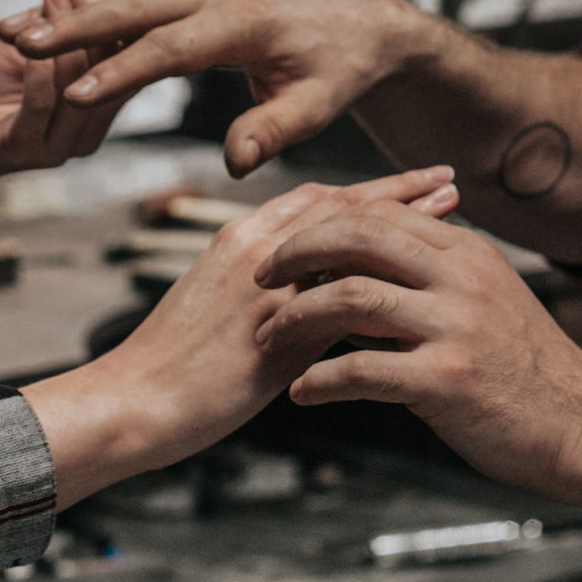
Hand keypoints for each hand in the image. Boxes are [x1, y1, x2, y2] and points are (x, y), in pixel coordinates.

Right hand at [0, 0, 430, 177]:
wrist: (359, 22)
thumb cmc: (338, 70)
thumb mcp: (319, 106)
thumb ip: (275, 130)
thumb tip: (235, 162)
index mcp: (241, 22)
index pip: (170, 50)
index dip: (122, 71)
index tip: (75, 93)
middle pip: (131, 9)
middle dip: (72, 29)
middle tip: (17, 43)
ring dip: (64, 5)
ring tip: (7, 23)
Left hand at [0, 0, 132, 218]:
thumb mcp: (28, 46)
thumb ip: (58, 27)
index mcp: (95, 107)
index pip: (120, 58)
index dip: (110, 14)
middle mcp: (85, 130)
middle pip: (107, 70)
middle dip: (93, 17)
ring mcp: (58, 145)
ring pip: (77, 84)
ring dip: (65, 34)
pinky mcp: (25, 150)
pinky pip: (41, 103)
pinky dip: (38, 66)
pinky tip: (31, 37)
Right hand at [21, 167, 460, 508]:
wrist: (131, 400)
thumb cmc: (169, 365)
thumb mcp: (218, 308)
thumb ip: (265, 289)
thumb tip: (314, 292)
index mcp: (238, 241)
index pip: (316, 200)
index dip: (369, 190)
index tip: (411, 182)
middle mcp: (253, 251)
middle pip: (341, 207)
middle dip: (398, 193)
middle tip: (448, 181)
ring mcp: (264, 290)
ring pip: (348, 244)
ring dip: (404, 229)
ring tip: (451, 217)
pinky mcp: (272, 333)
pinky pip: (342, 304)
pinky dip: (385, 291)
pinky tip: (424, 289)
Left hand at [253, 199, 581, 504]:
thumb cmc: (529, 373)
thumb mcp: (488, 301)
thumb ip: (434, 278)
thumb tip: (363, 268)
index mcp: (467, 254)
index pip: (379, 213)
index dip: (322, 224)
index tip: (287, 246)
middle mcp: (461, 279)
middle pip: (358, 237)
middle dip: (296, 252)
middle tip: (261, 277)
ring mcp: (455, 327)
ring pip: (351, 297)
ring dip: (295, 317)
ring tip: (268, 336)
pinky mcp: (447, 381)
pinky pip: (361, 370)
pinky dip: (319, 380)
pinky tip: (301, 392)